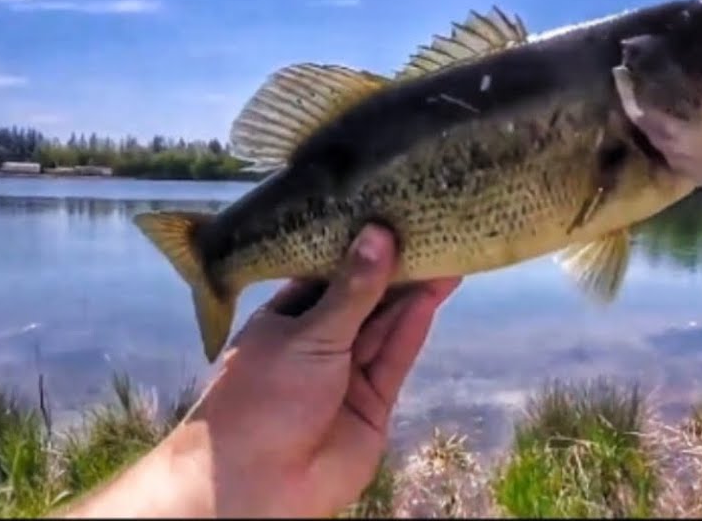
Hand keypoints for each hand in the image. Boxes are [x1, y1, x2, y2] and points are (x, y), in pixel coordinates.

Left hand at [153, 226, 458, 516]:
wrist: (257, 484)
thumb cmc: (262, 400)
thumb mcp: (308, 333)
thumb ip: (352, 289)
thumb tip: (378, 235)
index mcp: (284, 320)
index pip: (326, 274)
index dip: (357, 248)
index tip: (389, 215)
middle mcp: (316, 343)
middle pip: (362, 299)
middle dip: (393, 269)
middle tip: (427, 230)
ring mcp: (345, 374)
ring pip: (384, 326)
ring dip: (412, 293)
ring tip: (444, 253)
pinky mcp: (373, 402)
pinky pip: (396, 356)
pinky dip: (414, 326)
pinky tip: (434, 294)